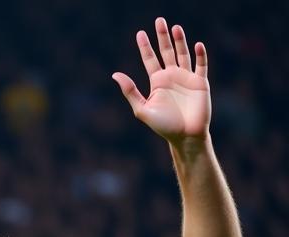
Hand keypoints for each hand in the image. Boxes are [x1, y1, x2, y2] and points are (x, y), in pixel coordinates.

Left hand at [112, 19, 209, 144]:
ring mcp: (186, 78)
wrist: (185, 136)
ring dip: (180, 41)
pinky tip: (196, 45)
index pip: (150, 60)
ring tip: (175, 27)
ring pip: (183, 54)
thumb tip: (115, 74)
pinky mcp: (200, 82)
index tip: (140, 33)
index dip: (145, 47)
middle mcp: (171, 77)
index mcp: (157, 82)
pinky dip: (199, 55)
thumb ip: (130, 92)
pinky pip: (201, 65)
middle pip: (166, 52)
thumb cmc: (163, 126)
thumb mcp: (142, 109)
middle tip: (159, 20)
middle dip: (162, 36)